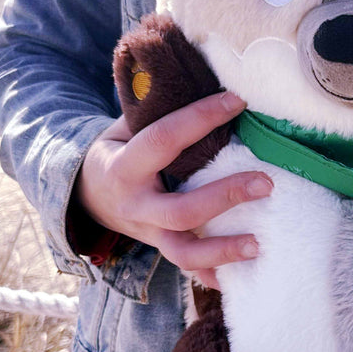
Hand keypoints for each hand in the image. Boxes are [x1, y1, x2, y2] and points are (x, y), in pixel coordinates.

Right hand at [76, 91, 271, 288]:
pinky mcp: (160, 249)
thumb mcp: (123, 128)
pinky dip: (214, 276)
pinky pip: (189, 270)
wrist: (86, 195)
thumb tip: (201, 73)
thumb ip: (155, 109)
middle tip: (265, 183)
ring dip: (222, 250)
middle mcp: (136, 206)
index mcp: (123, 167)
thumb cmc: (119, 151)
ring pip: (184, 252)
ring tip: (260, 244)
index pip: (164, 140)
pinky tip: (244, 278)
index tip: (237, 101)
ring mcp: (148, 233)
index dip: (200, 119)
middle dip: (224, 197)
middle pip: (181, 210)